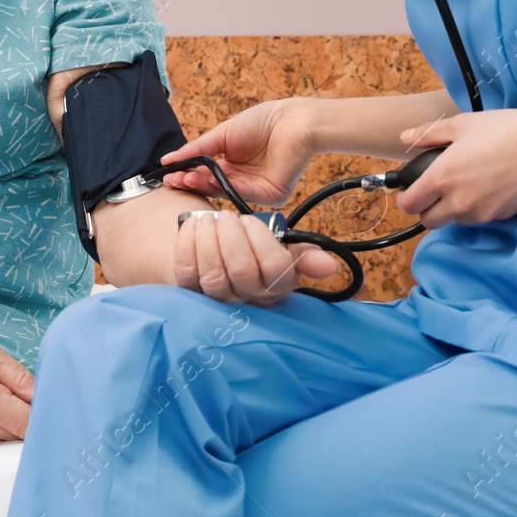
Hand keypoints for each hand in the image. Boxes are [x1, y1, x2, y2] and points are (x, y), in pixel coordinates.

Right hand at [0, 315, 34, 442]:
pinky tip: (4, 409)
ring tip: (23, 403)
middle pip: (17, 436)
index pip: (26, 426)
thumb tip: (43, 397)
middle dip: (33, 422)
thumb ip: (19, 378)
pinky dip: (0, 427)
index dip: (45, 419)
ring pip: (3, 439)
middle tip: (45, 402)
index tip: (55, 407)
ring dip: (16, 426)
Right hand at [159, 98, 318, 206]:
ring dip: (205, 186)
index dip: (187, 176)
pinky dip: (227, 189)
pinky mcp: (271, 195)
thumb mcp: (222, 135)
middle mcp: (242, 180)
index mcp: (232, 166)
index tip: (168, 175)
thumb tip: (168, 159)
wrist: (293, 121)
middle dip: (192, 183)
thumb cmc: (262, 122)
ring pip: (226, 193)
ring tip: (187, 178)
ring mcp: (256, 189)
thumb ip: (196, 149)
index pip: (205, 176)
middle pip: (212, 187)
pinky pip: (246, 195)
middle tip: (174, 180)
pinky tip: (210, 181)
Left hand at [173, 211, 339, 305]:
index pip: (275, 269)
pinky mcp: (188, 292)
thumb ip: (304, 255)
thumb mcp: (282, 250)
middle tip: (227, 217)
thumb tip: (330, 266)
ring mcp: (216, 299)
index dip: (262, 240)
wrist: (215, 256)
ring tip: (209, 218)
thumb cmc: (253, 251)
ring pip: (213, 274)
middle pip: (242, 270)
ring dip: (209, 238)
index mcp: (276, 287)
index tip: (251, 221)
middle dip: (233, 236)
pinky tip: (192, 224)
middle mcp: (248, 300)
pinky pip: (186, 270)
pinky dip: (187, 243)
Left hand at [395, 105, 516, 226]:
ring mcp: (481, 213)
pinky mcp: (501, 217)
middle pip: (429, 221)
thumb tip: (406, 138)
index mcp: (442, 178)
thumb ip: (428, 134)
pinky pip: (479, 218)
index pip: (409, 205)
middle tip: (436, 189)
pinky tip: (487, 186)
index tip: (411, 189)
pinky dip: (476, 208)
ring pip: (455, 221)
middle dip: (427, 208)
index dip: (406, 197)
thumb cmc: (504, 130)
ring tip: (465, 184)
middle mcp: (459, 202)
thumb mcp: (461, 124)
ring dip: (453, 209)